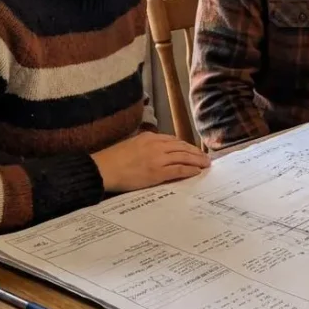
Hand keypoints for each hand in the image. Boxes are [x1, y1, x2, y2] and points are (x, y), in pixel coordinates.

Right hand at [91, 132, 210, 192]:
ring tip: (205, 164)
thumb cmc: (113, 159)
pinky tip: (196, 172)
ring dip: (197, 161)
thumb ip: (146, 145)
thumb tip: (157, 151)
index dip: (186, 146)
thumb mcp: (132, 144)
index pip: (174, 140)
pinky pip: (179, 170)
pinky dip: (189, 170)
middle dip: (195, 152)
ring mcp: (158, 158)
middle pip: (182, 147)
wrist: (103, 169)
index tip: (193, 150)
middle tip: (205, 158)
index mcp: (149, 137)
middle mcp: (156, 145)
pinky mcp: (157, 172)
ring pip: (184, 157)